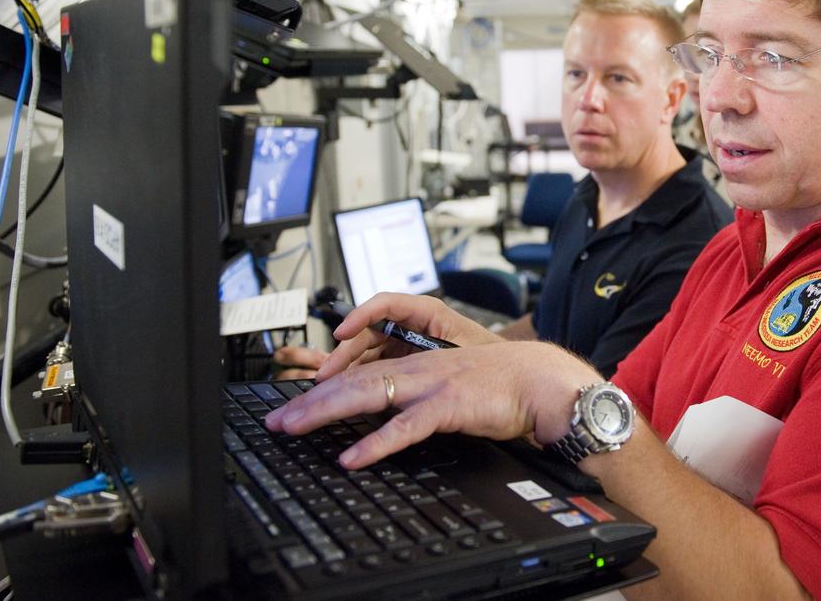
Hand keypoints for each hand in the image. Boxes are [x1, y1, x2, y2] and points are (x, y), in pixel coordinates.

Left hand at [264, 339, 599, 468]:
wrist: (543, 381)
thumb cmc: (504, 386)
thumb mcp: (453, 387)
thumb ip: (423, 398)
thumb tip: (394, 420)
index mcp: (419, 362)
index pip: (361, 371)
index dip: (325, 387)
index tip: (296, 404)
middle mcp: (419, 367)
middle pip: (353, 380)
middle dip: (311, 399)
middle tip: (277, 420)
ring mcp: (433, 383)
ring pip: (368, 393)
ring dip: (326, 412)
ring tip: (294, 428)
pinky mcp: (450, 404)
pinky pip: (405, 426)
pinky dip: (376, 443)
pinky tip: (351, 457)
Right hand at [316, 293, 502, 380]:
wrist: (519, 380)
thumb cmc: (496, 360)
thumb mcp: (463, 350)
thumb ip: (434, 350)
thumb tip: (408, 353)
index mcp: (428, 313)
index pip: (386, 304)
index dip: (360, 315)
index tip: (343, 332)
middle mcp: (413, 328)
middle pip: (367, 335)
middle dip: (342, 353)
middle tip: (322, 376)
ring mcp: (407, 348)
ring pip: (367, 356)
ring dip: (344, 373)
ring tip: (324, 391)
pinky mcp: (407, 368)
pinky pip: (376, 371)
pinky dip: (359, 383)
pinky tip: (345, 397)